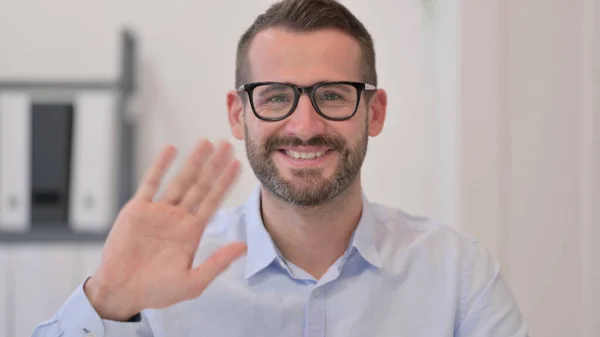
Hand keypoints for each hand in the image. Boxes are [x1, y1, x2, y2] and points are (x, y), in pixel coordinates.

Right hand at [84, 139, 246, 320]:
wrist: (120, 292)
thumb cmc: (156, 291)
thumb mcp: (193, 282)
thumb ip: (217, 262)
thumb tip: (242, 246)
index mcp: (192, 232)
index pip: (213, 201)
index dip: (225, 183)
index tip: (237, 165)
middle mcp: (178, 218)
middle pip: (200, 185)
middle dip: (214, 165)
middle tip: (227, 144)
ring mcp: (158, 212)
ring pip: (180, 180)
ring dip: (193, 161)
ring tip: (205, 142)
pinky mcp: (137, 210)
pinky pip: (150, 183)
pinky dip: (160, 166)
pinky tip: (171, 149)